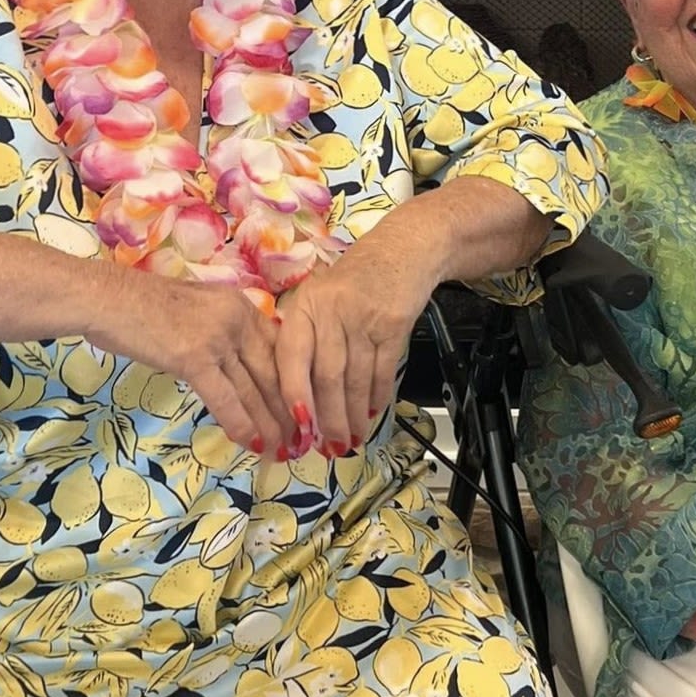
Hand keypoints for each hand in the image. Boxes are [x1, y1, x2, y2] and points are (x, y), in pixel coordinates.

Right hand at [85, 278, 289, 455]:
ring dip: (270, 424)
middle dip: (289, 410)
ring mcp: (217, 338)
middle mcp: (238, 319)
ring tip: (282, 450)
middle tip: (301, 439)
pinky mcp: (193, 358)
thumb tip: (240, 363)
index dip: (294, 382)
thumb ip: (225, 331)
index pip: (279, 349)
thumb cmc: (145, 306)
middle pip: (273, 371)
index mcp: (241, 306)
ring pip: (253, 388)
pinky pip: (224, 398)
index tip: (304, 408)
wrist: (109, 298)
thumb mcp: (200, 310)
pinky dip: (241, 424)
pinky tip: (251, 445)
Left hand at [271, 232, 437, 456]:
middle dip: (328, 417)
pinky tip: (373, 413)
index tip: (297, 425)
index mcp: (305, 305)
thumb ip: (307, 340)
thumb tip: (296, 401)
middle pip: (327, 375)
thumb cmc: (354, 281)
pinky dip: (378, 396)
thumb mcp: (320, 300)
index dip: (294, 394)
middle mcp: (331, 309)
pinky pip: (383, 370)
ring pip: (355, 378)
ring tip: (351, 438)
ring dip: (353, 414)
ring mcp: (364, 316)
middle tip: (328, 445)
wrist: (403, 250)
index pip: (292, 357)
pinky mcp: (394, 323)